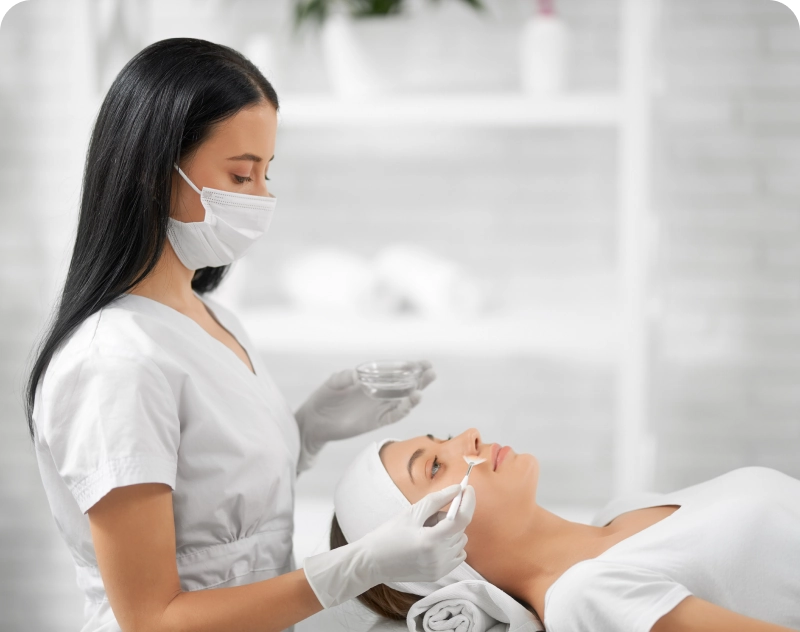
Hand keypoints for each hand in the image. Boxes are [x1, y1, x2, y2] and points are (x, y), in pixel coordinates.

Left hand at [295, 360, 435, 449]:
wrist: (315, 421)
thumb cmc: (324, 398)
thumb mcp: (332, 383)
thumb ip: (343, 378)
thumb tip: (355, 376)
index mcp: (373, 380)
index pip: (396, 372)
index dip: (410, 368)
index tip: (423, 363)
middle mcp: (380, 393)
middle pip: (405, 385)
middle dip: (420, 379)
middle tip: (431, 371)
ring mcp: (379, 408)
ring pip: (403, 401)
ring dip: (415, 394)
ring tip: (422, 388)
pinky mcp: (376, 422)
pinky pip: (394, 416)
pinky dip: (403, 410)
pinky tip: (411, 402)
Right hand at [303, 483, 475, 607]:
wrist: (373, 562)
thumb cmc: (389, 534)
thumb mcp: (411, 513)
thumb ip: (437, 500)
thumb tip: (457, 489)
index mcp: (430, 540)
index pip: (461, 519)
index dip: (468, 501)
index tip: (467, 488)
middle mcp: (438, 557)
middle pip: (460, 528)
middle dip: (451, 516)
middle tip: (430, 516)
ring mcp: (440, 568)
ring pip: (460, 541)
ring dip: (451, 531)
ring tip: (427, 531)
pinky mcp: (439, 575)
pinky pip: (457, 555)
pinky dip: (451, 545)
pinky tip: (432, 543)